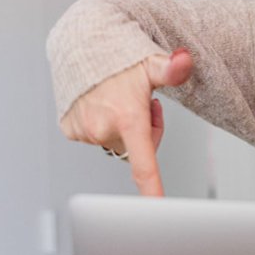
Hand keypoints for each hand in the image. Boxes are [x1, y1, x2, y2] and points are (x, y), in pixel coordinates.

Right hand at [58, 48, 192, 195]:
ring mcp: (84, 131)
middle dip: (144, 133)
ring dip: (122, 128)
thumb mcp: (151, 64)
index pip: (144, 165)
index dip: (152, 190)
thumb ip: (172, 68)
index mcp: (128, 118)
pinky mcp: (70, 130)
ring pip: (115, 143)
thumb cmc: (119, 56)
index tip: (157, 209)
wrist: (79, 45)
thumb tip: (185, 60)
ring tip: (119, 100)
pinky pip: (94, 137)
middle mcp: (104, 128)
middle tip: (145, 105)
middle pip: (136, 149)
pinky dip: (101, 125)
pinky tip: (100, 103)